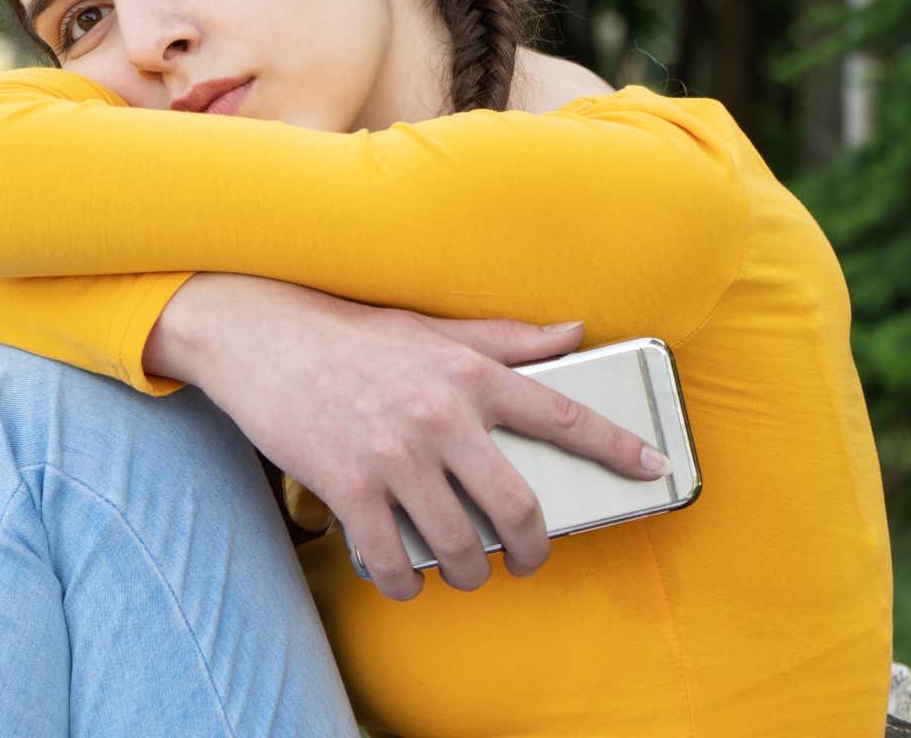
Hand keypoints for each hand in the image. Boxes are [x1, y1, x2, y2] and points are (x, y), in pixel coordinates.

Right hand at [143, 272, 666, 600]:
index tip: (652, 469)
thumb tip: (574, 332)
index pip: (562, 414)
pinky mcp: (348, 488)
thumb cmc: (348, 335)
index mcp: (468, 374)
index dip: (616, 448)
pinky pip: (393, 560)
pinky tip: (407, 576)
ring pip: (458, 545)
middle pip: (517, 508)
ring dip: (469, 573)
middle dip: (533, 550)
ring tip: (466, 571)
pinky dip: (406, 581)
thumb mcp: (429, 328)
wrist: (258, 337)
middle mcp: (439, 417)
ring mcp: (394, 457)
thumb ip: (503, 338)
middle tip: (528, 560)